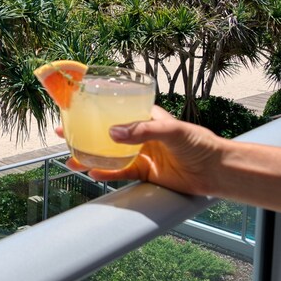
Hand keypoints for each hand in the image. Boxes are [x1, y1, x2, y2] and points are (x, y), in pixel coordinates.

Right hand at [56, 106, 223, 196]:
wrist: (216, 171)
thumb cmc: (200, 143)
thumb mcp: (172, 129)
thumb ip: (142, 130)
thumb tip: (112, 133)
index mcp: (145, 117)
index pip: (115, 108)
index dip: (94, 108)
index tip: (75, 108)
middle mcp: (140, 134)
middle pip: (105, 131)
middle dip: (84, 132)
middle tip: (64, 133)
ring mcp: (141, 154)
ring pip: (108, 154)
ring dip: (90, 156)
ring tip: (71, 158)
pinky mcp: (145, 172)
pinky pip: (120, 173)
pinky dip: (106, 173)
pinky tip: (93, 173)